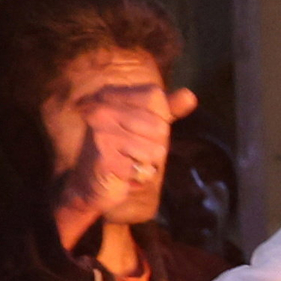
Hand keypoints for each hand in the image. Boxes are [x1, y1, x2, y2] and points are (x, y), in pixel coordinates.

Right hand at [49, 85, 187, 244]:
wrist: (90, 184)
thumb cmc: (122, 151)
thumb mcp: (145, 125)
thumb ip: (166, 110)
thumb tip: (190, 95)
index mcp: (108, 95)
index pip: (155, 97)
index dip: (158, 117)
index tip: (139, 129)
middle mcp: (100, 110)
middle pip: (159, 126)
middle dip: (154, 145)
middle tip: (132, 151)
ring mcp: (100, 134)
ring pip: (156, 149)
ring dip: (147, 162)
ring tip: (128, 161)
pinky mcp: (104, 159)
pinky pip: (144, 168)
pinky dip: (139, 176)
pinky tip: (123, 174)